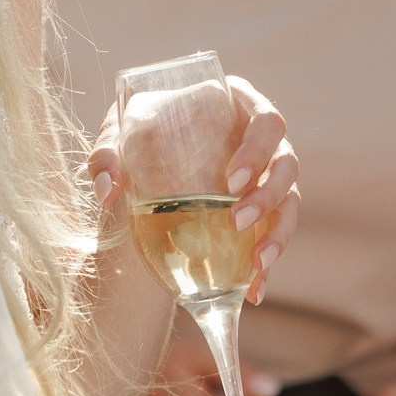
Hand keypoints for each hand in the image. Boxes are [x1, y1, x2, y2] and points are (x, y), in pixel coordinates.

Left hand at [87, 74, 299, 302]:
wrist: (140, 168)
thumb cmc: (134, 136)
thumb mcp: (115, 138)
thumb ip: (104, 157)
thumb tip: (107, 189)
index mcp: (233, 104)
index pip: (265, 119)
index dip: (258, 148)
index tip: (232, 179)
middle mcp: (260, 138)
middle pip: (287, 162)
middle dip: (269, 194)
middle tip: (236, 220)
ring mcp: (267, 174)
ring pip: (291, 201)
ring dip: (278, 232)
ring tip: (257, 263)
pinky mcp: (265, 208)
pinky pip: (277, 234)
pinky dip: (269, 262)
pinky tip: (255, 290)